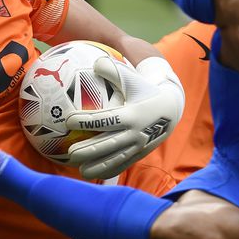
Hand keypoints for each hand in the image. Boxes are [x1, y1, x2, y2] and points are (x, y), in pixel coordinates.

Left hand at [67, 56, 183, 179]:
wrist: (170, 107)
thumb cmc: (144, 89)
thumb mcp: (132, 78)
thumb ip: (113, 70)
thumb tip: (95, 62)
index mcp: (132, 114)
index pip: (105, 119)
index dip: (87, 121)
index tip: (68, 121)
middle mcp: (136, 132)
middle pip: (109, 144)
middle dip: (90, 150)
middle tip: (71, 152)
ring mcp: (139, 146)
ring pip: (116, 158)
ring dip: (98, 166)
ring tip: (80, 170)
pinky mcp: (141, 153)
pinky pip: (124, 164)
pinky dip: (110, 171)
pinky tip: (94, 175)